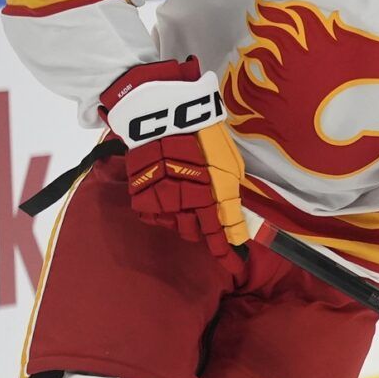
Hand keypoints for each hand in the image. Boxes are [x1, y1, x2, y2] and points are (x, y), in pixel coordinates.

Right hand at [99, 57, 249, 277]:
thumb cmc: (202, 132)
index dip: (229, 252)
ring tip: (183, 193)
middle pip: (198, 234)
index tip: (236, 264)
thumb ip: (230, 193)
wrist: (162, 113)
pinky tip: (165, 193)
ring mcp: (164, 202)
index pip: (224, 233)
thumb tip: (234, 220)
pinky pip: (154, 217)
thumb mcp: (228, 161)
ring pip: (176, 226)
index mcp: (216, 194)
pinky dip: (161, 211)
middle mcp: (190, 204)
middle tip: (205, 214)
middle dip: (204, 230)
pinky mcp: (143, 197)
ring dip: (183, 218)